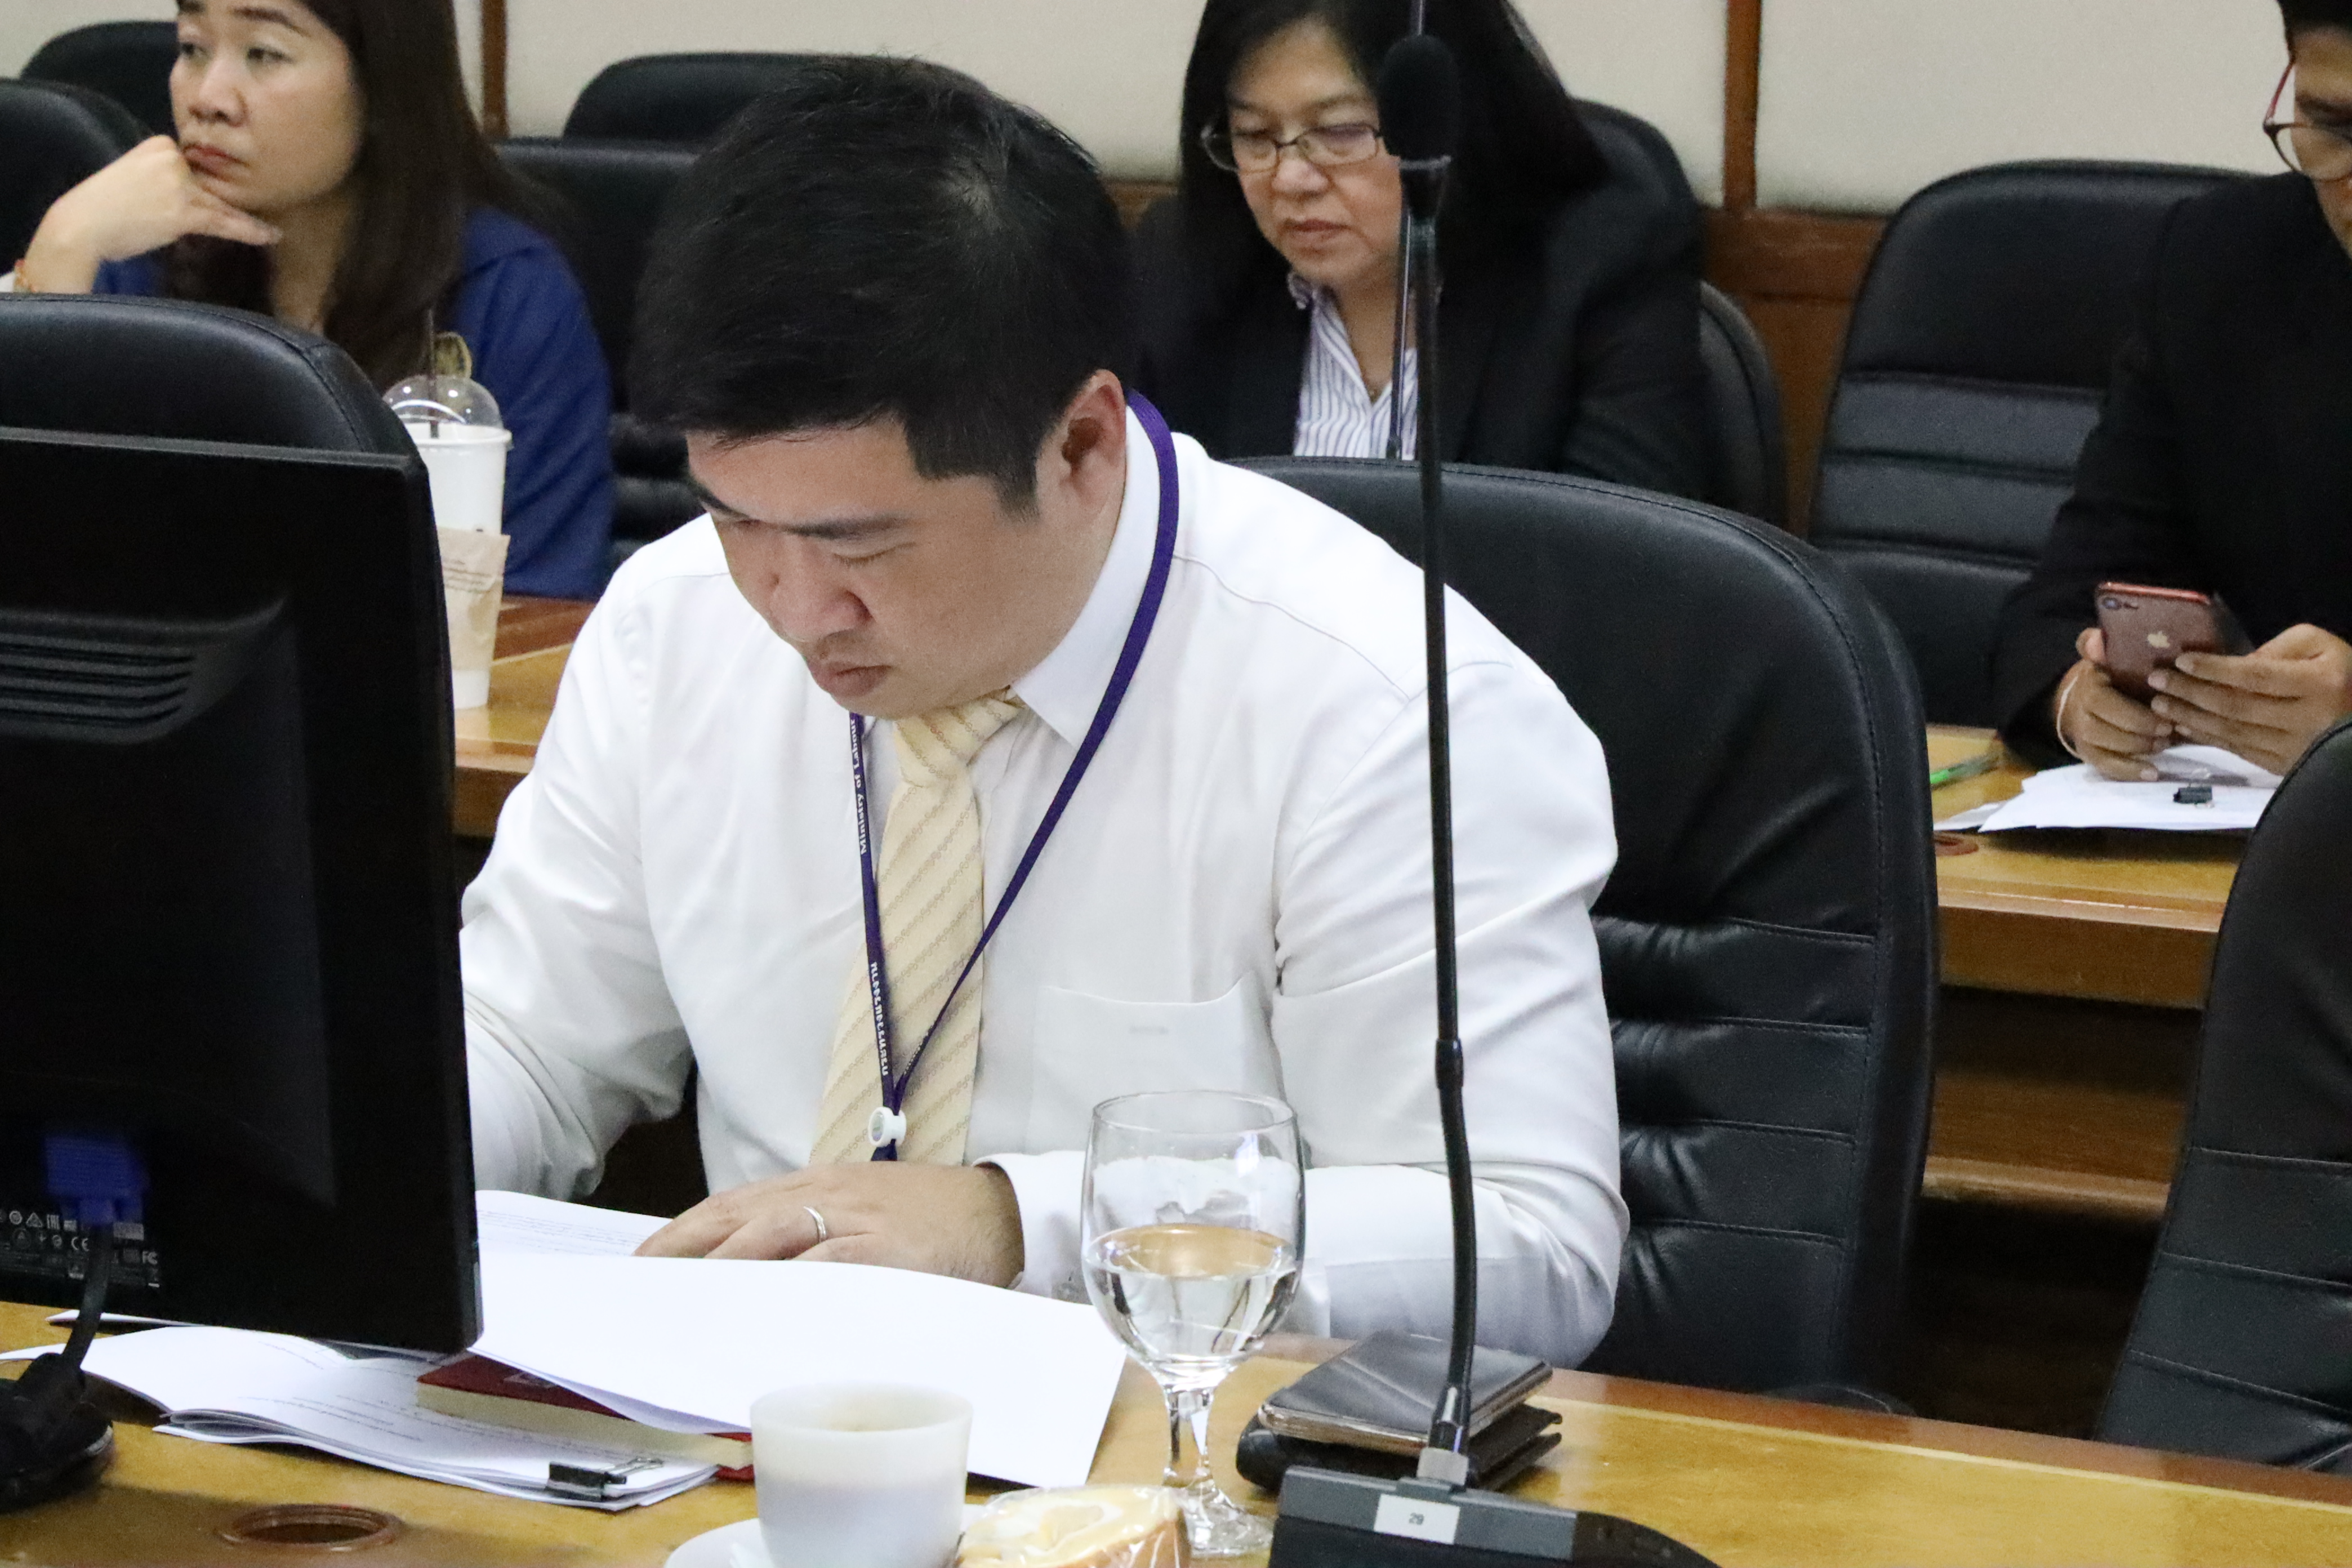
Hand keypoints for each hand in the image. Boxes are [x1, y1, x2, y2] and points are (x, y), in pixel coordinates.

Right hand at [22, 137, 279, 293]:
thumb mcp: (133, 178)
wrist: (81, 225)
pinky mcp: (185, 210)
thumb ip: (163, 177)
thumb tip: (191, 192)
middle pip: (214, 182)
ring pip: (223, 203)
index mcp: (158, 145)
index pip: (200, 164)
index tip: (238, 191)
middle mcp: (172, 158)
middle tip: (265, 209)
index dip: (217, 183)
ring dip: (248, 218)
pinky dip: (249, 230)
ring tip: (273, 229)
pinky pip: (225, 221)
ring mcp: (180, 183)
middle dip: (235, 199)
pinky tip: (270, 236)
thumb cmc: (102, 208)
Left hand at [635, 1162, 1024, 1286]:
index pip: (734, 1201)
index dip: (684, 1230)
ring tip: (689, 1296)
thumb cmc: (922, 1218)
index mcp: (816, 1183)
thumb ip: (806, 1232)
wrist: (998, 1210)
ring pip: (779, 1232)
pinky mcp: (890, 1249)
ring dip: (730, 1262)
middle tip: (646, 1284)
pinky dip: (797, 1281)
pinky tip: (767, 1304)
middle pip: (742, 1214)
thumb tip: (743, 1270)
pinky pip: (833, 1263)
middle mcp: (828, 1193)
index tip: (642, 1261)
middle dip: (688, 1249)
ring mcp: (858, 1219)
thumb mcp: (857, 1209)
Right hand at [2056, 628, 2176, 779]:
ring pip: (2105, 748)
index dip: (2132, 713)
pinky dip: (2128, 771)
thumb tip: (2097, 640)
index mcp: (2089, 686)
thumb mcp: (2107, 654)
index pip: (2103, 703)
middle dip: (2139, 732)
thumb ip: (2100, 644)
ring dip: (2136, 749)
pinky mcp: (2089, 753)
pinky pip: (2105, 766)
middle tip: (2169, 730)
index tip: (2162, 711)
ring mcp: (2082, 735)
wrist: (2084, 695)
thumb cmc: (2110, 672)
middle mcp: (2080, 712)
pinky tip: (2152, 772)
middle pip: (2103, 729)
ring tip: (2164, 745)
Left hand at [2145, 623, 2351, 775]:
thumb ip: (2278, 648)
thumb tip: (2234, 663)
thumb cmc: (2340, 674)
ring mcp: (2293, 747)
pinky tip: (2182, 726)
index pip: (2255, 676)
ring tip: (2159, 703)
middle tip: (2156, 680)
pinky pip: (2237, 750)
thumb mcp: (2319, 646)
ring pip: (2232, 732)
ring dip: (2190, 717)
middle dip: (2190, 692)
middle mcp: (2305, 719)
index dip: (2215, 669)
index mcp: (2318, 684)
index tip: (2181, 660)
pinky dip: (2206, 738)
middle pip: (2236, 706)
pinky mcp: (2283, 765)